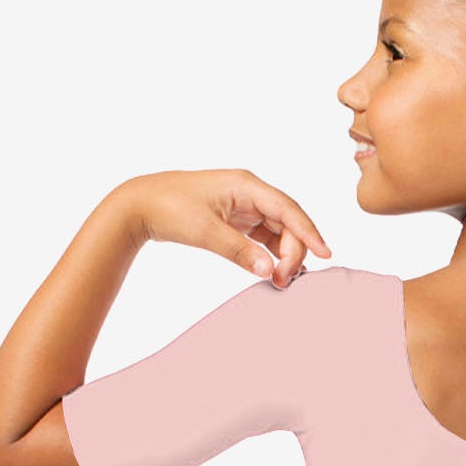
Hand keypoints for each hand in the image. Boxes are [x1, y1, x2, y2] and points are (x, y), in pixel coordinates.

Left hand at [119, 168, 331, 288]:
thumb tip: (269, 270)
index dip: (309, 232)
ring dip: (284, 255)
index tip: (325, 254)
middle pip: (287, 222)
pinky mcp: (237, 219)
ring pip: (279, 231)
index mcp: (245, 185)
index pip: (288, 209)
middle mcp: (249, 192)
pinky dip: (271, 254)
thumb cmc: (169, 208)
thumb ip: (240, 251)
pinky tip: (271, 270)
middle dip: (292, 251)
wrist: (140, 205)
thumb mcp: (205, 231)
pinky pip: (264, 237)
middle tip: (283, 281)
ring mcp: (244, 205)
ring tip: (279, 279)